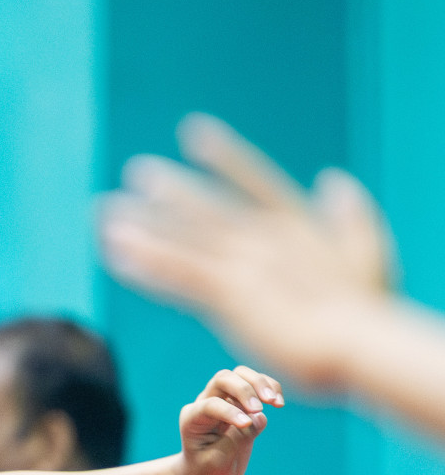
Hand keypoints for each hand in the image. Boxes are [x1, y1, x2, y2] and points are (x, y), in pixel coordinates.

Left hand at [99, 114, 396, 387]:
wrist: (360, 343)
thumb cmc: (369, 309)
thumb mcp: (367, 254)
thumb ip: (350, 216)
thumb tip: (333, 178)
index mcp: (296, 224)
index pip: (255, 180)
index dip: (225, 156)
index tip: (194, 131)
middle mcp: (264, 237)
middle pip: (208, 206)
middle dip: (171, 189)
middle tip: (137, 170)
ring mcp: (244, 263)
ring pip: (183, 238)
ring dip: (143, 225)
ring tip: (106, 211)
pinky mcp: (228, 293)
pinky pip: (177, 274)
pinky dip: (145, 262)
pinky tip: (116, 252)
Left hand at [175, 365, 282, 474]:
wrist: (206, 474)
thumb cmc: (207, 470)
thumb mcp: (215, 462)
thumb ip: (235, 439)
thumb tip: (258, 417)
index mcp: (193, 418)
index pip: (211, 404)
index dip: (229, 411)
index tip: (246, 425)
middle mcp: (205, 403)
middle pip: (224, 378)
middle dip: (245, 389)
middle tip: (261, 408)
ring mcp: (224, 400)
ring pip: (240, 375)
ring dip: (260, 384)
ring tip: (276, 403)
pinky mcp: (242, 404)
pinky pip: (256, 384)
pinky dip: (270, 388)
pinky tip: (279, 403)